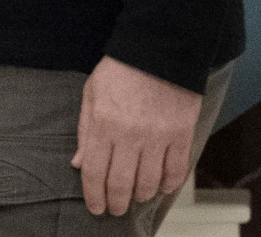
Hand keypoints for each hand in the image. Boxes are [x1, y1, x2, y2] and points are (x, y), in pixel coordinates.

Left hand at [73, 55, 202, 215]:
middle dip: (116, 203)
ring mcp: (158, 137)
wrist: (158, 51)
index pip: (95, 172)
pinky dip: (168, 185)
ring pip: (149, 182)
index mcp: (103, 124)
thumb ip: (85, 131)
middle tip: (114, 210)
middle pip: (121, 184)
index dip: (93, 195)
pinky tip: (160, 187)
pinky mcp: (182, 135)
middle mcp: (130, 135)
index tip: (95, 207)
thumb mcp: (91, 94)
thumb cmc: (119, 71)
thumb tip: (79, 164)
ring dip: (140, 195)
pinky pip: (177, 171)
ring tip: (134, 197)